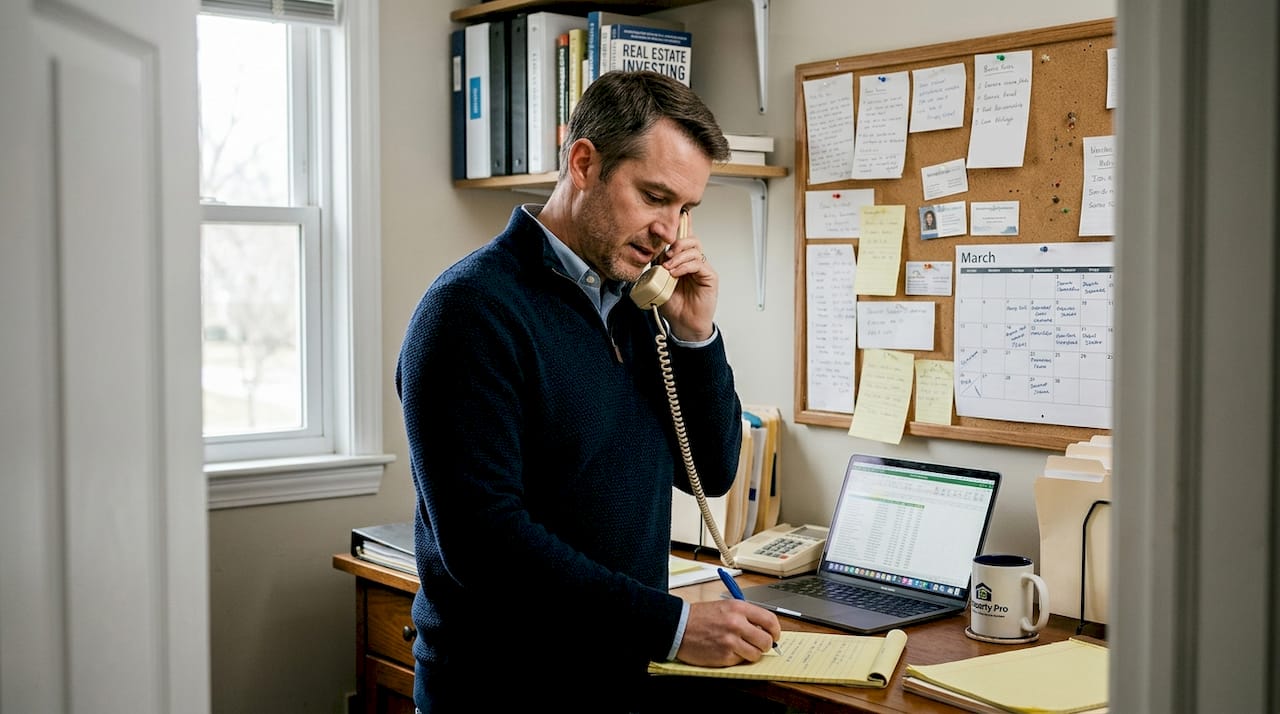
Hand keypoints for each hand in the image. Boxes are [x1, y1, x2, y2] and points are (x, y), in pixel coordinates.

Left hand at [656, 215, 716, 341]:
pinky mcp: (709, 276)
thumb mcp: (658, 281)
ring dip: (678, 255)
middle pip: (690, 238)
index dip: (681, 224)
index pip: (682, 237)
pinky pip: (698, 263)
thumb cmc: (673, 305)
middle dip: (676, 241)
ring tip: (668, 267)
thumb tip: (651, 250)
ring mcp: (702, 268)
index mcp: (681, 260)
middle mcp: (693, 261)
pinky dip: (684, 266)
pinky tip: (675, 273)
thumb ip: (657, 265)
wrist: (683, 324)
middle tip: (666, 252)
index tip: (676, 213)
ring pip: (694, 248)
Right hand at [674, 599, 782, 666]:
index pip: (770, 620)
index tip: (774, 635)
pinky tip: (726, 651)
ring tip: (740, 648)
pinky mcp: (724, 656)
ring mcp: (730, 641)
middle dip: (765, 645)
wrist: (678, 626)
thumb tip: (764, 629)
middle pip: (766, 640)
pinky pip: (741, 661)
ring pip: (756, 654)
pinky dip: (737, 658)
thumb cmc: (700, 617)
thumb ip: (745, 616)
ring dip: (751, 654)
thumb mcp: (725, 607)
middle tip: (758, 645)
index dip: (775, 631)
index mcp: (739, 608)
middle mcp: (737, 623)